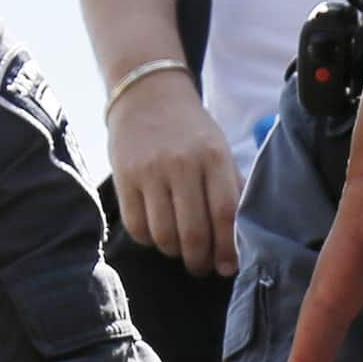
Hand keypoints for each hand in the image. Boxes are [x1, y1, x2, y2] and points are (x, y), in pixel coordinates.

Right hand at [106, 71, 242, 276]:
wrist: (146, 94)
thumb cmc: (190, 129)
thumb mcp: (218, 149)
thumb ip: (230, 188)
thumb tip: (239, 241)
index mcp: (213, 156)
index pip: (224, 214)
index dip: (227, 248)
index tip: (228, 267)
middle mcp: (181, 163)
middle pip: (193, 232)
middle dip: (200, 261)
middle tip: (203, 267)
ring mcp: (149, 171)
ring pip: (163, 235)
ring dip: (174, 253)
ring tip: (181, 250)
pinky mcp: (123, 178)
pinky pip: (136, 226)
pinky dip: (149, 240)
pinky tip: (158, 234)